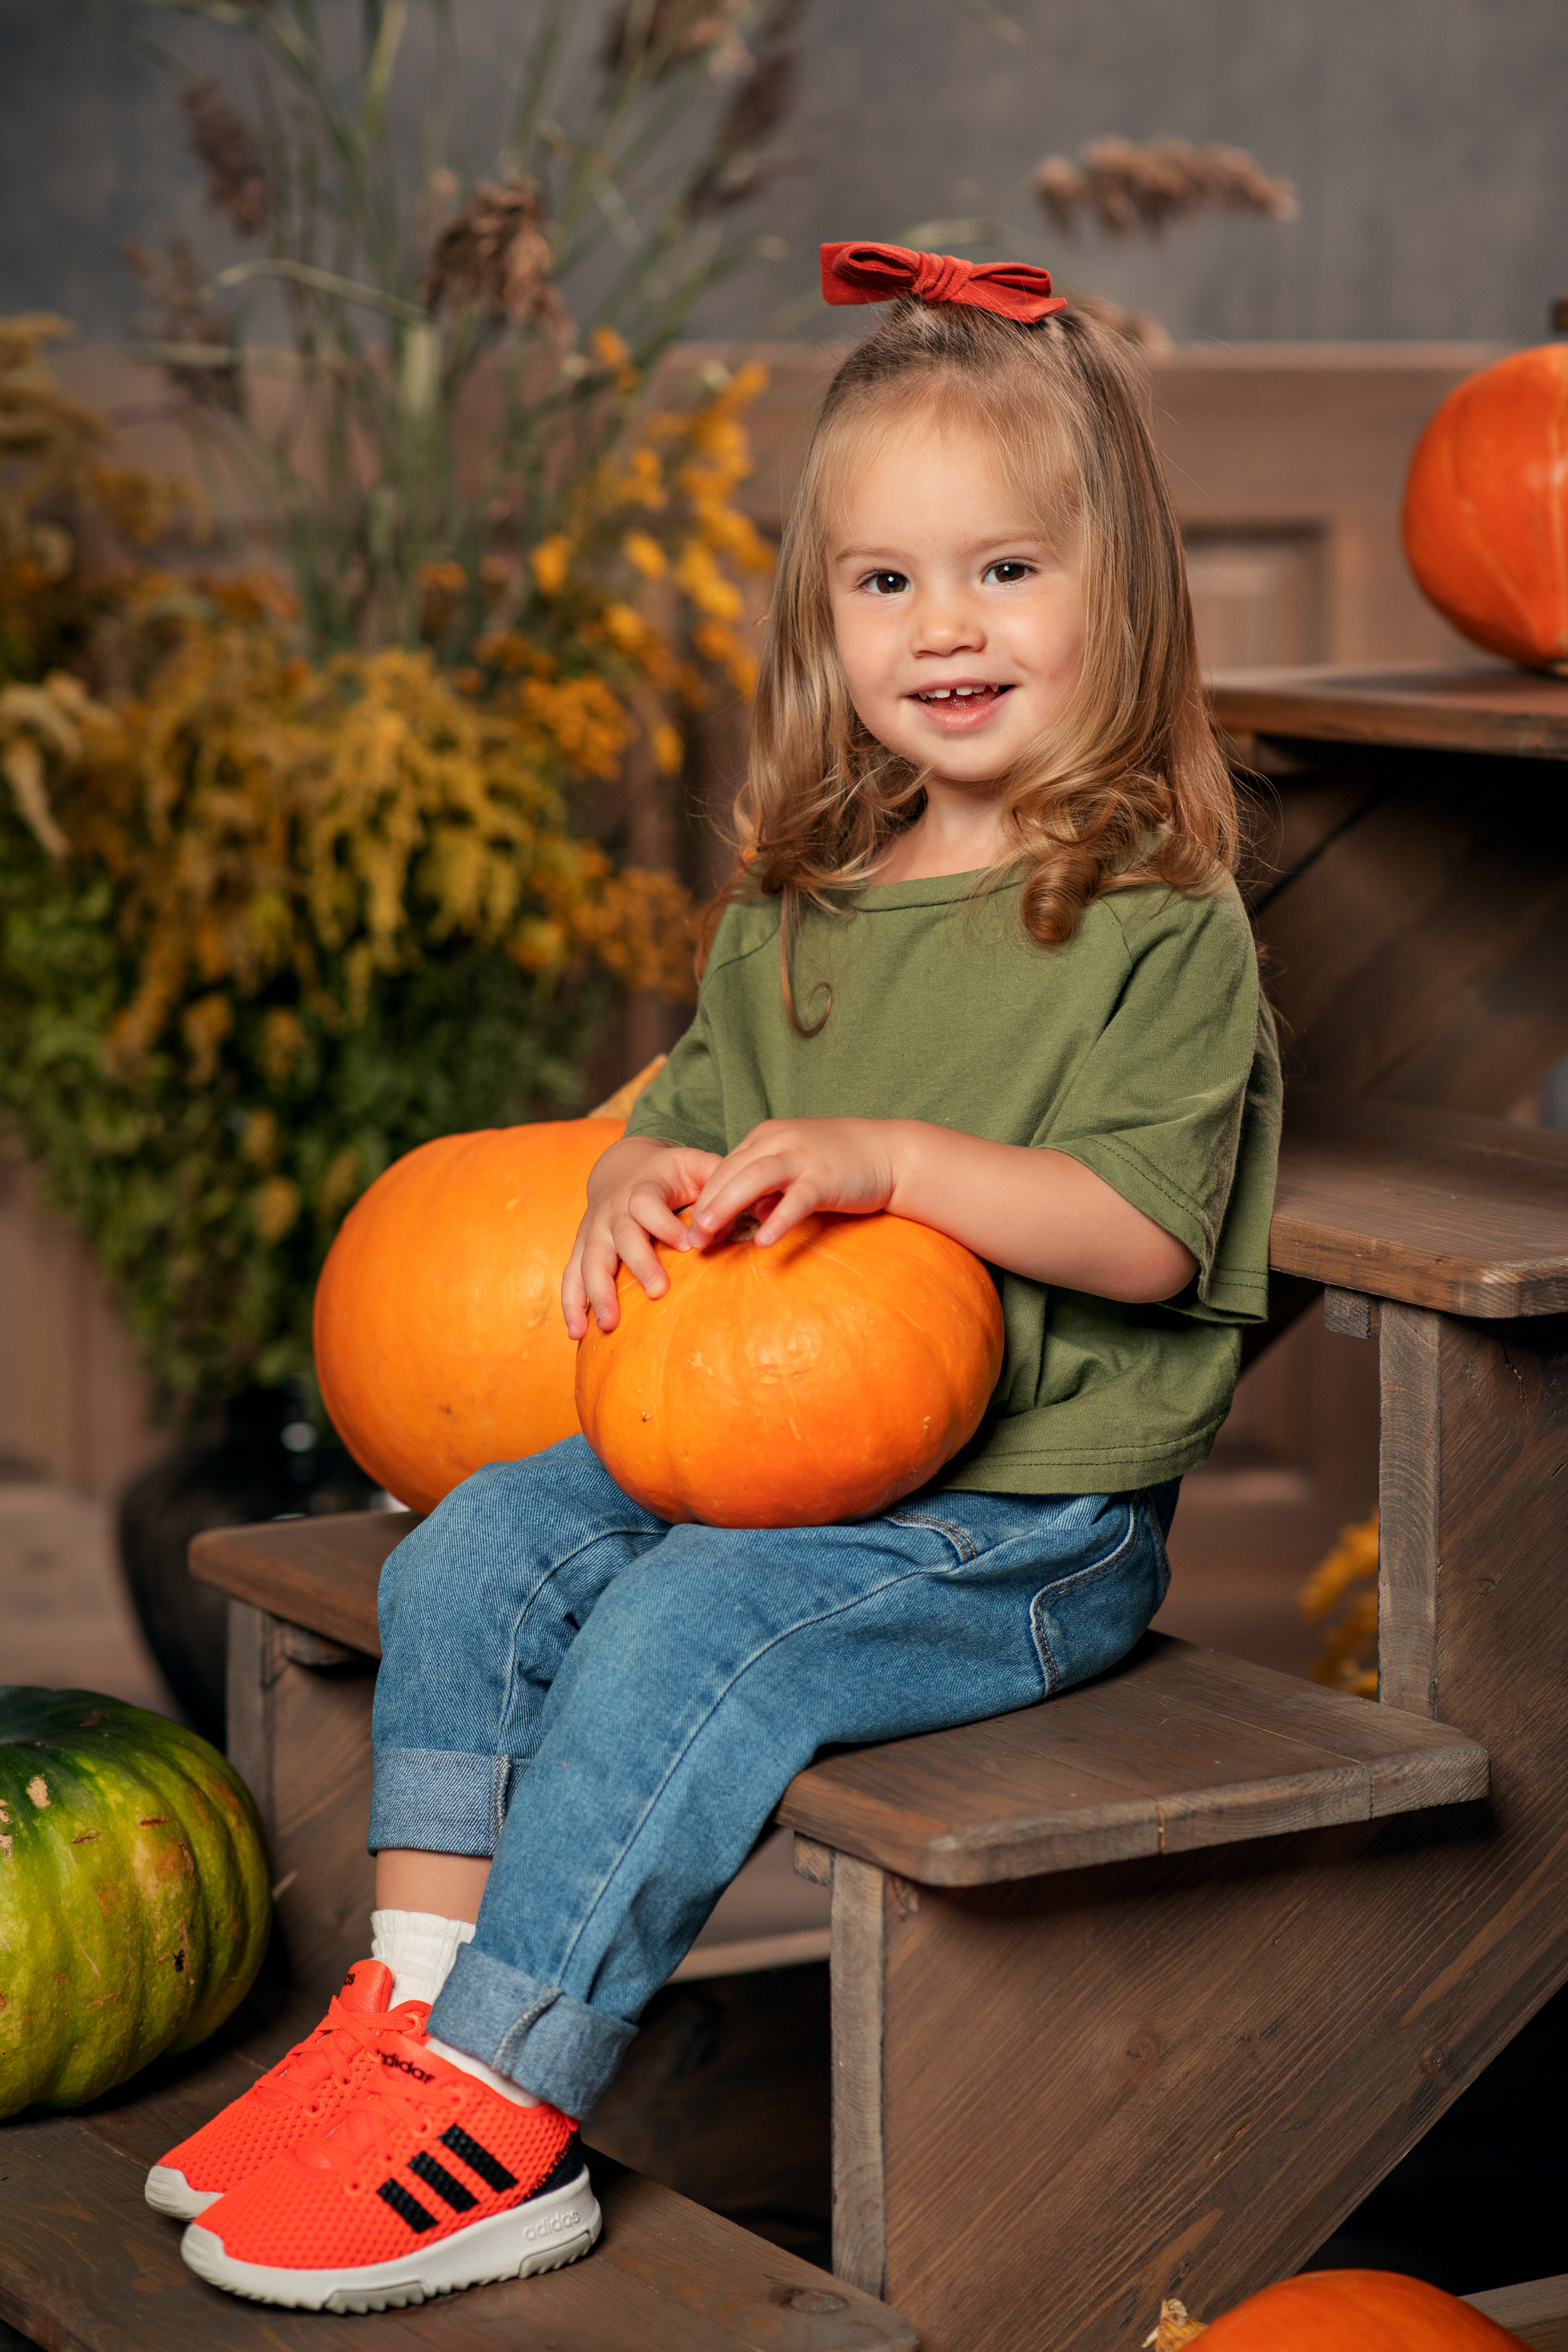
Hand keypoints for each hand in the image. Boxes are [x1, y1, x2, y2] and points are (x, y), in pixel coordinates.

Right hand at [562, 1135, 721, 1337]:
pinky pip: (571, 1278)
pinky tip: (578, 1333)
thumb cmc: (669, 1174)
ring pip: (590, 1262)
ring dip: (598, 1293)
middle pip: (621, 1236)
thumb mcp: (694, 1164)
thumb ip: (717, 1179)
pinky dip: (572, 1305)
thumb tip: (735, 1210)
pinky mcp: (583, 1251)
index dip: (666, 1223)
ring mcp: (594, 1233)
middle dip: (639, 1263)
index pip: (647, 1203)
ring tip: (608, 1324)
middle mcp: (613, 1211)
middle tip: (657, 1291)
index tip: (689, 1244)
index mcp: (642, 1189)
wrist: (622, 1167)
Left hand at [688, 1118, 906, 1249]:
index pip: (723, 1168)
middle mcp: (778, 1142)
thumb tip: (753, 1215)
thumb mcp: (796, 1170)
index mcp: (766, 1137)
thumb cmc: (841, 1164)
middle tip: (689, 1240)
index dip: (704, 1200)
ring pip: (752, 1179)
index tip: (691, 1230)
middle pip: (730, 1173)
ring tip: (706, 1234)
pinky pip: (796, 1200)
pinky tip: (762, 1241)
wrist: (891, 1153)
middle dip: (705, 1207)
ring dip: (724, 1206)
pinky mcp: (825, 1178)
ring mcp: (802, 1158)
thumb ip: (770, 1189)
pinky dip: (777, 1220)